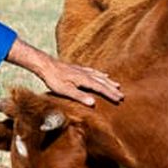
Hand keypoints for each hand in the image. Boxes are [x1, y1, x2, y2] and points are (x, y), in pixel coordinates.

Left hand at [6, 39, 122, 106]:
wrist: (46, 65)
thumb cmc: (54, 79)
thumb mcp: (65, 90)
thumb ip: (79, 96)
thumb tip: (93, 103)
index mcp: (84, 80)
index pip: (101, 88)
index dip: (110, 94)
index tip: (119, 99)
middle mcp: (86, 74)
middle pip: (103, 82)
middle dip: (112, 89)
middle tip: (122, 96)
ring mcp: (82, 70)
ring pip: (99, 76)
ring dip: (109, 82)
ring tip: (117, 85)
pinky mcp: (78, 69)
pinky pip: (94, 71)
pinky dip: (101, 74)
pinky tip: (103, 74)